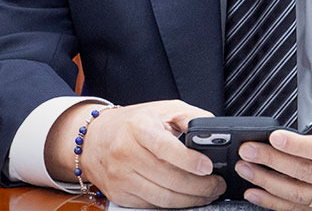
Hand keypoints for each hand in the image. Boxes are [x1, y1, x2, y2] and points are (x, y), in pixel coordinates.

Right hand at [46, 99, 226, 206]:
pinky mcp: (119, 194)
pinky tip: (185, 198)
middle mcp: (126, 153)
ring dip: (191, 200)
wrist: (95, 138)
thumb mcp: (162, 110)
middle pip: (169, 179)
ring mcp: (121, 176)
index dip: (189, 160)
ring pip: (163, 198)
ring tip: (207, 194)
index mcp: (138, 128)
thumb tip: (214, 130)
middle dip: (200, 186)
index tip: (208, 167)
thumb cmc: (133, 123)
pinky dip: (173, 205)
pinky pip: (152, 206)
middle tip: (217, 185)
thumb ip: (189, 117)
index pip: (165, 147)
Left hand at [235, 67, 311, 209]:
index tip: (274, 137)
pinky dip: (277, 203)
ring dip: (269, 184)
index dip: (298, 146)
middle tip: (247, 150)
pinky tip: (257, 193)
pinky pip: (304, 208)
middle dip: (272, 163)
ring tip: (245, 170)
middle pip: (306, 174)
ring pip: (301, 195)